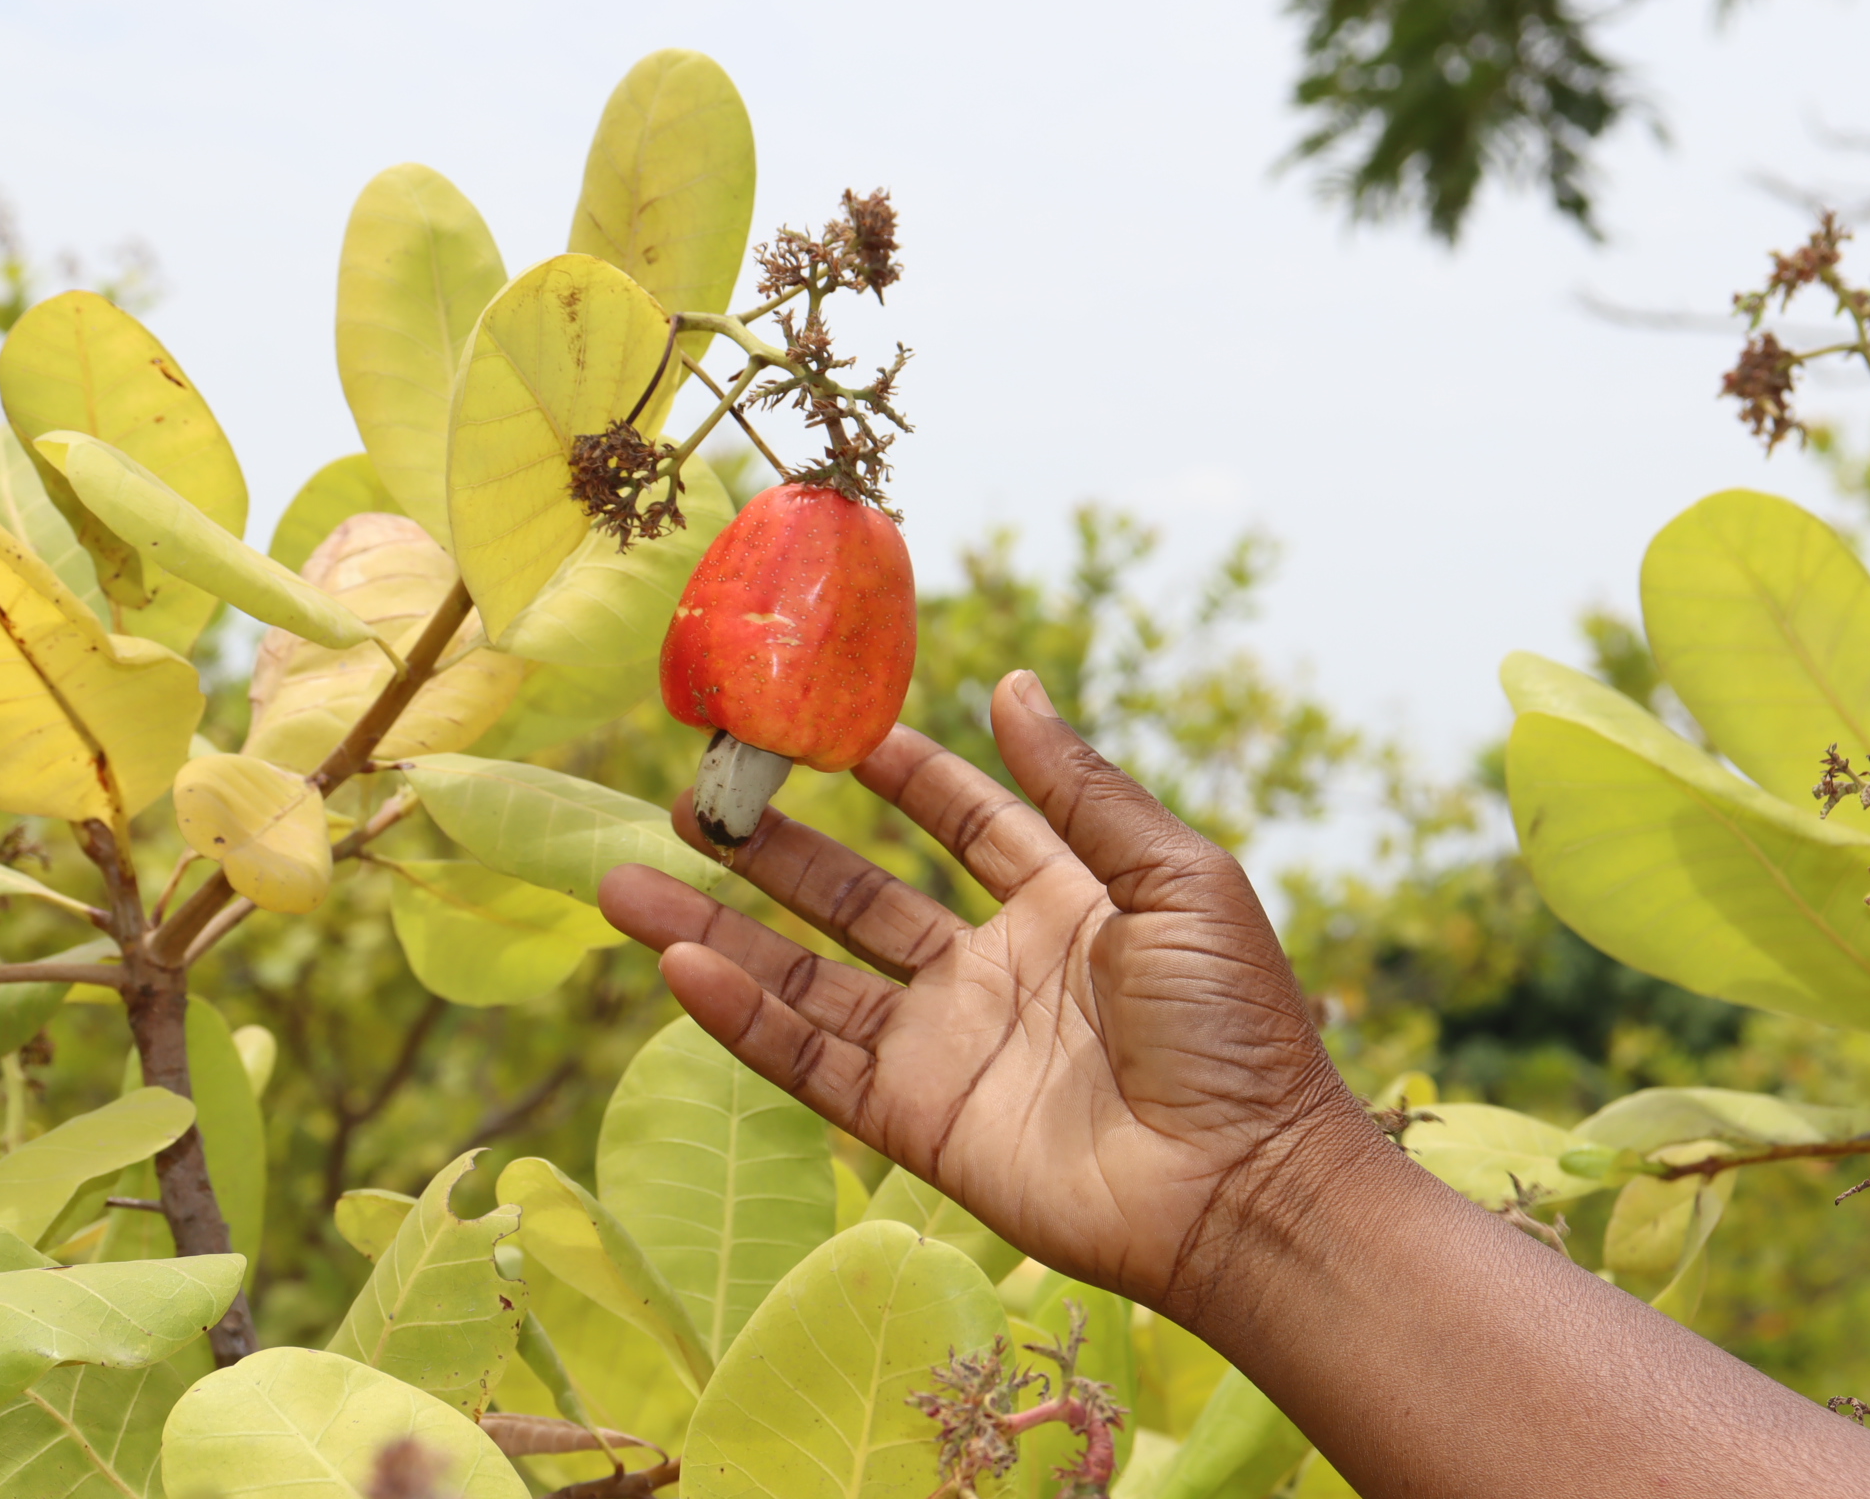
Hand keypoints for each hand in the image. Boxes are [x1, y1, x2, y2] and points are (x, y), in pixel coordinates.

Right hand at [598, 669, 1370, 1314]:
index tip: (822, 724)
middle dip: (776, 849)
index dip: (899, 772)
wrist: (1244, 1186)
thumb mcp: (1176, 880)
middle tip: (694, 799)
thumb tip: (1012, 683)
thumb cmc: (1235, 1028)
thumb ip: (1083, 789)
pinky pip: (811, 1062)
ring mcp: (949, 1049)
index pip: (963, 820)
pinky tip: (678, 966)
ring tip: (625, 879)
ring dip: (718, 930)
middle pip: (858, 896)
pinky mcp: (917, 1124)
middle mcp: (994, 971)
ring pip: (808, 978)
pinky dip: (742, 1018)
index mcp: (1067, 902)